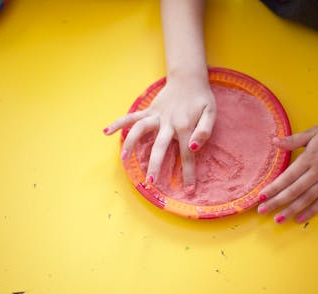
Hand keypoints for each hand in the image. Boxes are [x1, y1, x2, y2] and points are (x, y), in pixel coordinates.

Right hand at [104, 76, 215, 193]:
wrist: (189, 78)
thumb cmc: (202, 99)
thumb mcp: (211, 113)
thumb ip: (204, 131)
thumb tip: (193, 148)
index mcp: (184, 126)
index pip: (187, 155)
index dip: (189, 174)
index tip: (189, 191)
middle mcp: (168, 122)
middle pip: (159, 147)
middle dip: (155, 165)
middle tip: (150, 183)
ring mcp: (156, 116)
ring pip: (140, 129)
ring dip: (131, 143)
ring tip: (124, 158)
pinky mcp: (149, 111)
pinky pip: (132, 117)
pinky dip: (119, 123)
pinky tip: (106, 132)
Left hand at [257, 121, 317, 222]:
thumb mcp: (312, 133)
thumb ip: (292, 140)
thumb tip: (274, 141)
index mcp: (309, 159)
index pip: (287, 177)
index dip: (273, 188)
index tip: (261, 196)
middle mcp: (317, 172)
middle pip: (293, 191)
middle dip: (276, 202)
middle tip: (262, 210)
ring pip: (306, 199)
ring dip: (291, 210)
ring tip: (277, 219)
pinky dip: (311, 211)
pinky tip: (298, 218)